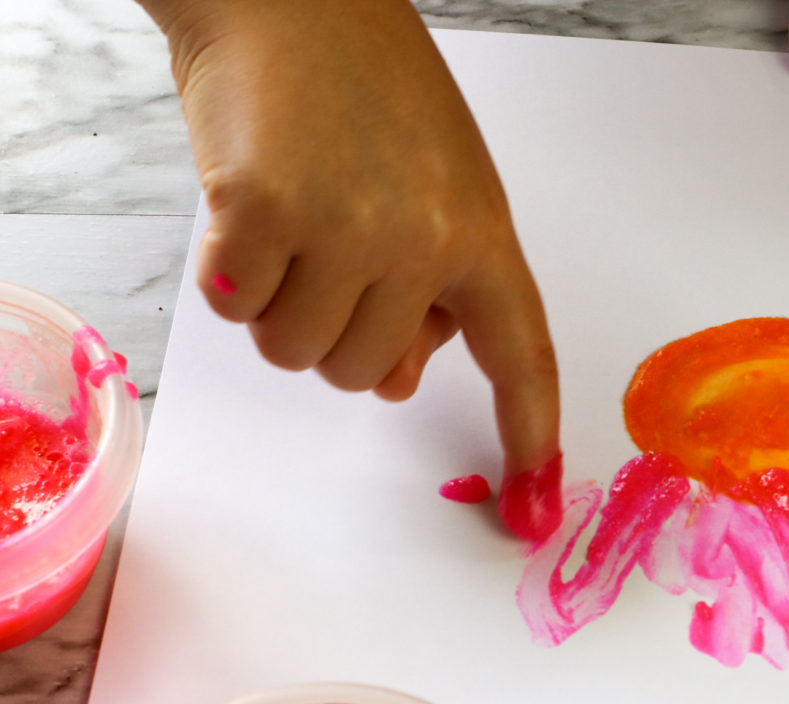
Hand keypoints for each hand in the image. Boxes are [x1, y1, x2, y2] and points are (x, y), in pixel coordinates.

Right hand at [141, 0, 561, 537]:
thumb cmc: (368, 91)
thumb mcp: (439, 186)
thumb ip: (437, 287)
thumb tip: (400, 380)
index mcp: (483, 234)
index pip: (521, 356)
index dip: (532, 438)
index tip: (538, 510)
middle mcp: (423, 240)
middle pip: (371, 376)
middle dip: (343, 331)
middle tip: (335, 245)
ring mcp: (345, 229)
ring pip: (300, 353)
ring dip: (282, 304)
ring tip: (295, 216)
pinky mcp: (262, 216)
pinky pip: (239, 311)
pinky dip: (233, 271)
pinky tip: (250, 203)